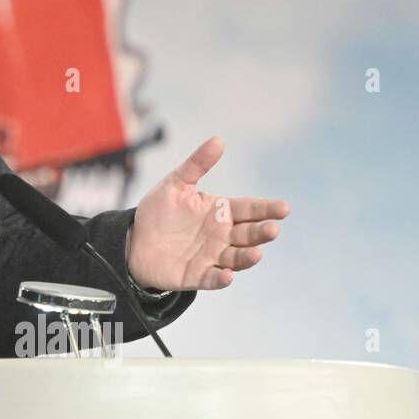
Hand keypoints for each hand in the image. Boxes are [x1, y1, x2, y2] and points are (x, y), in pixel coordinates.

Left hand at [127, 136, 288, 290]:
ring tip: (256, 253)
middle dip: (262, 232)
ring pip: (237, 258)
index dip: (266, 209)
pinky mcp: (197, 275)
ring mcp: (212, 257)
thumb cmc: (159, 212)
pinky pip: (213, 279)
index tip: (284, 208)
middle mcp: (222, 235)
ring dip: (248, 257)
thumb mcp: (175, 184)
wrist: (134, 240)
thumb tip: (218, 140)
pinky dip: (222, 279)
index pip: (249, 209)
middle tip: (272, 229)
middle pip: (248, 234)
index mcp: (221, 212)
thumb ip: (197, 164)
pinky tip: (227, 275)